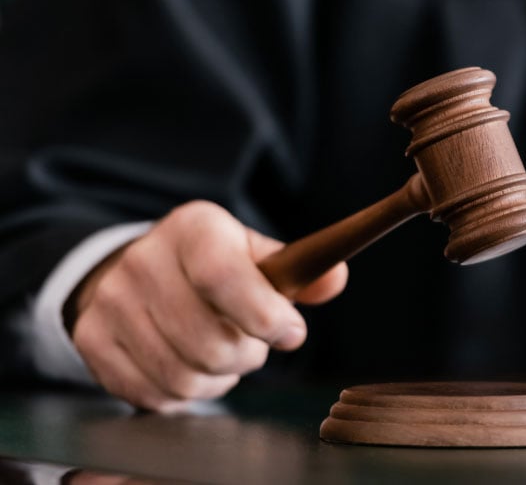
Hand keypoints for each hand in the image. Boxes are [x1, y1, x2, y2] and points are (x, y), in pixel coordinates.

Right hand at [69, 201, 347, 410]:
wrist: (140, 269)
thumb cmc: (215, 265)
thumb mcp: (256, 255)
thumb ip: (300, 271)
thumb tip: (334, 280)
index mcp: (194, 229)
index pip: (223, 277)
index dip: (264, 316)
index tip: (292, 333)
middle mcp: (144, 260)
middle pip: (208, 341)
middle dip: (248, 357)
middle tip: (253, 345)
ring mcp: (112, 301)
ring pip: (183, 375)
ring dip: (219, 378)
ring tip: (223, 356)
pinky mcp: (92, 339)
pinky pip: (153, 393)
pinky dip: (184, 393)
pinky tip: (191, 366)